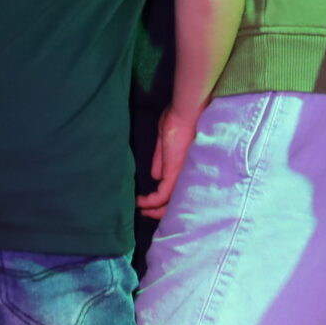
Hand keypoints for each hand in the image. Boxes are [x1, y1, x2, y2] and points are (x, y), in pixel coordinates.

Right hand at [137, 102, 203, 219]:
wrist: (185, 113)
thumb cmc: (177, 121)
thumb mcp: (165, 143)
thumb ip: (161, 160)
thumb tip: (155, 176)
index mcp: (183, 168)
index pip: (176, 190)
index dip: (164, 198)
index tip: (149, 200)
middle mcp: (185, 175)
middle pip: (174, 201)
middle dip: (159, 210)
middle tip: (144, 211)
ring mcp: (180, 176)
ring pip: (169, 203)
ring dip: (153, 209)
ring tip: (140, 209)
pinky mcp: (174, 174)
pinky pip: (161, 196)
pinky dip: (150, 202)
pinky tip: (139, 203)